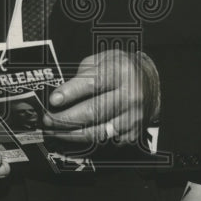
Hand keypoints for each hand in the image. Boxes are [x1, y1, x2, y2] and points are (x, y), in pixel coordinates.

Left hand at [43, 49, 160, 147]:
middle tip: (48, 119)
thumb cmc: (122, 70)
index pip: (93, 84)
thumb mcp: (104, 59)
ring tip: (55, 131)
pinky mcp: (132, 133)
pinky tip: (72, 136)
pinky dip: (86, 141)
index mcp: (122, 73)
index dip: (71, 93)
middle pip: (93, 111)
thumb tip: (61, 92)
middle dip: (65, 118)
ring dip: (71, 134)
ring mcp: (132, 117)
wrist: (151, 85)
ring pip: (97, 131)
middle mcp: (130, 96)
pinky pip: (105, 142)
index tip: (53, 100)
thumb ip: (82, 73)